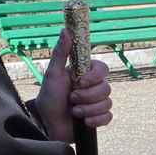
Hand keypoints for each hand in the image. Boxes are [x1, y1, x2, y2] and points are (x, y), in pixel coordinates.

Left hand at [36, 28, 112, 142]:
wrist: (47, 124)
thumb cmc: (48, 97)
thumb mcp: (53, 74)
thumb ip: (60, 52)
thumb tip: (65, 30)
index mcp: (85, 74)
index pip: (103, 69)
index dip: (94, 76)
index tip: (80, 81)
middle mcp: (93, 87)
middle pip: (107, 88)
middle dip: (87, 96)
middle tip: (71, 99)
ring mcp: (96, 103)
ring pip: (107, 103)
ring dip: (88, 109)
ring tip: (74, 112)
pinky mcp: (98, 118)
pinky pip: (108, 117)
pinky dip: (96, 120)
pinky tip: (84, 122)